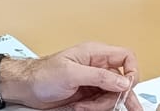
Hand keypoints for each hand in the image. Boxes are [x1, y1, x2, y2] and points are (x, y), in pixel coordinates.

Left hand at [0, 42, 140, 110]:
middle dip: (117, 96)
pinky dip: (94, 109)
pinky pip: (102, 104)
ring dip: (101, 105)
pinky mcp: (88, 95)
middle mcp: (97, 66)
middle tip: (119, 107)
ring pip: (112, 96)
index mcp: (95, 53)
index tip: (127, 88)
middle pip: (122, 82)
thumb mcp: (72, 73)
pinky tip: (81, 107)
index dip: (132, 71)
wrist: (27, 88)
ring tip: (83, 106)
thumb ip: (100, 76)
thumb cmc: (43, 74)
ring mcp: (94, 82)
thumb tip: (123, 81)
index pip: (126, 57)